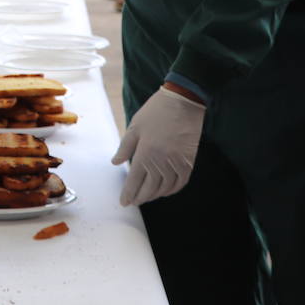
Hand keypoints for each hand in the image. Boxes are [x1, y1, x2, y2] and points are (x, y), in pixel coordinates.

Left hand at [111, 87, 205, 205]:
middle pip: (149, 189)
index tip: (124, 202)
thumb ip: (124, 148)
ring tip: (146, 197)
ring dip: (154, 195)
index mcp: (146, 153)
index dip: (129, 194)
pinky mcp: (189, 162)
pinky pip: (180, 183)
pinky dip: (171, 190)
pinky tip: (164, 190)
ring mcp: (177, 163)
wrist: (183, 102)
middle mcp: (162, 162)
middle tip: (133, 201)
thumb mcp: (135, 127)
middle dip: (140, 198)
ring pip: (164, 188)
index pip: (135, 181)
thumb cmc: (156, 112)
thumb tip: (115, 163)